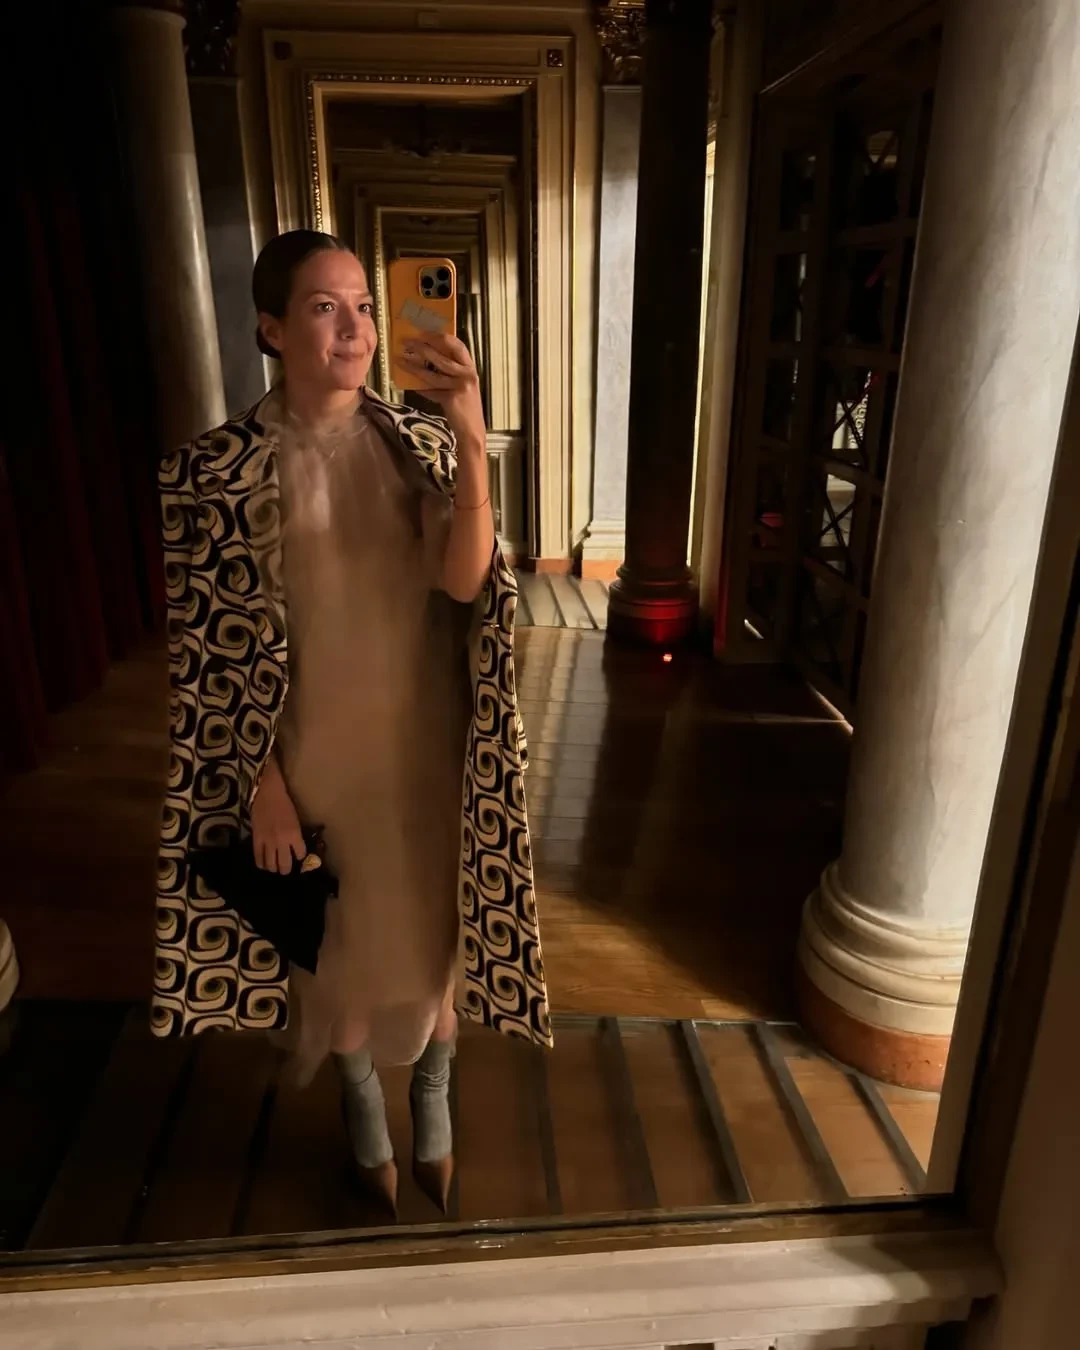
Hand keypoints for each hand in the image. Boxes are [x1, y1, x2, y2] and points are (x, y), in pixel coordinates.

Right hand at [250, 756, 306, 873]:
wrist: (267, 793)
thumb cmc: (285, 804)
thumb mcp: (296, 821)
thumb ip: (295, 836)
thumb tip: (296, 848)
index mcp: (295, 835)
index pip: (301, 854)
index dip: (300, 857)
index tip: (298, 857)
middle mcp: (282, 841)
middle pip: (284, 865)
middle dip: (286, 869)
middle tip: (285, 868)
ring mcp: (267, 842)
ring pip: (270, 865)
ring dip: (273, 868)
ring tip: (274, 867)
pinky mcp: (256, 840)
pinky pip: (258, 858)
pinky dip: (261, 863)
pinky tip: (263, 863)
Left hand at [400, 332, 485, 448]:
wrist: (472, 431)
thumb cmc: (465, 408)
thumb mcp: (461, 385)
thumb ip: (450, 373)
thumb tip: (426, 359)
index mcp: (470, 367)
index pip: (456, 344)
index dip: (438, 336)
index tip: (423, 332)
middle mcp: (467, 374)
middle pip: (442, 355)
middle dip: (422, 347)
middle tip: (407, 342)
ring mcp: (460, 386)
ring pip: (433, 373)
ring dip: (414, 366)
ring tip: (401, 360)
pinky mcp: (452, 398)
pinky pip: (431, 390)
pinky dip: (420, 388)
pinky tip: (410, 384)